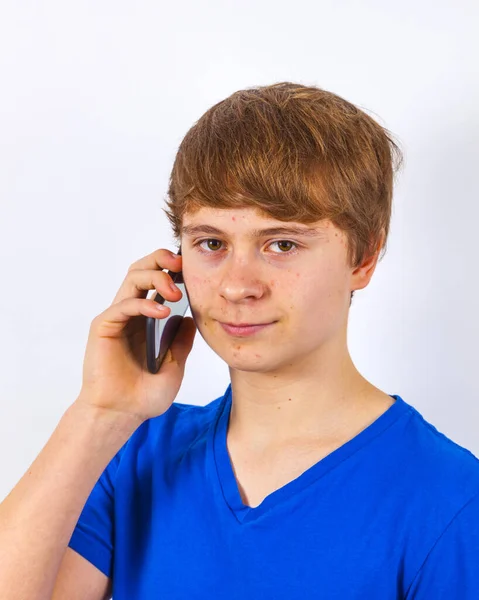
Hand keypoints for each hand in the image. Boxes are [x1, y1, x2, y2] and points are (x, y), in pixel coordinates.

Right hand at [76, 249, 195, 423]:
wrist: (121, 414)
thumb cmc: (144, 394)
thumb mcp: (175, 365)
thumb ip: (182, 342)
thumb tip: (191, 319)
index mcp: (147, 318)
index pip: (157, 280)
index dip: (172, 269)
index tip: (192, 268)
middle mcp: (131, 313)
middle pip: (142, 270)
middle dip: (161, 259)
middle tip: (181, 264)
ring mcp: (117, 318)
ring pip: (132, 279)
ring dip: (155, 277)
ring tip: (175, 292)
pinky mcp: (104, 327)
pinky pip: (123, 305)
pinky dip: (143, 303)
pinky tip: (162, 312)